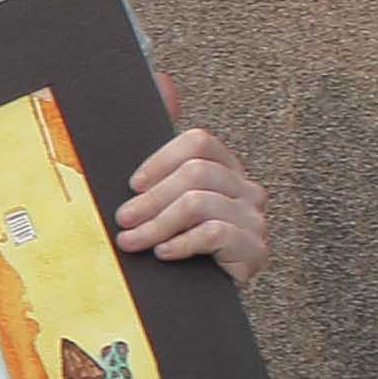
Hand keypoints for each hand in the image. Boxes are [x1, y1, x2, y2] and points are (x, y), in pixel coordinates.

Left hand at [119, 71, 268, 281]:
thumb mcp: (157, 195)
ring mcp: (254, 219)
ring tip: (133, 242)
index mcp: (225, 169)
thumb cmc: (172, 242)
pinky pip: (215, 234)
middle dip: (151, 198)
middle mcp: (246, 189)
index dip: (160, 161)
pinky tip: (163, 254)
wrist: (189, 299)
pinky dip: (181, 243)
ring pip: (200, 203)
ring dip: (157, 224)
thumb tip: (162, 79)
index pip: (199, 143)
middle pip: (196, 173)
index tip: (132, 185)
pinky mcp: (255, 251)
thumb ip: (160, 146)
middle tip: (122, 220)